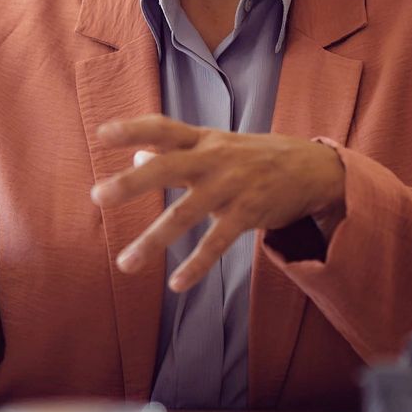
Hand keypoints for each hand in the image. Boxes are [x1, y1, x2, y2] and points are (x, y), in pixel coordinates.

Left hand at [89, 115, 347, 291]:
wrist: (314, 168)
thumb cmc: (253, 157)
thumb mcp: (216, 145)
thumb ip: (177, 150)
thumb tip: (138, 154)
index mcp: (203, 139)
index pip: (163, 127)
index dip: (133, 129)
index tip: (102, 134)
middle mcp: (214, 159)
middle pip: (168, 166)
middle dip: (133, 182)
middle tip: (98, 196)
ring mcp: (232, 187)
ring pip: (186, 214)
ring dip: (153, 240)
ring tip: (125, 264)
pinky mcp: (249, 214)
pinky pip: (218, 243)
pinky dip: (196, 265)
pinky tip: (176, 284)